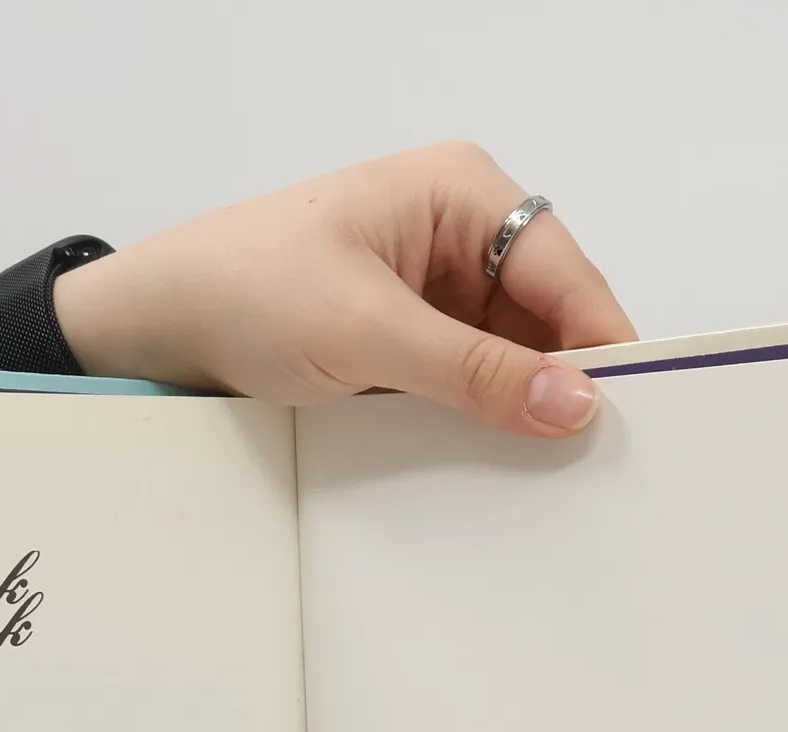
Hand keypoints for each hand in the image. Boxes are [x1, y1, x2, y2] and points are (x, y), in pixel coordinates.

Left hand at [0, 143, 635, 437]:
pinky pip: (466, 383)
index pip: (567, 274)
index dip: (603, 349)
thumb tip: (574, 405)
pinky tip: (491, 469)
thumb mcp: (367, 333)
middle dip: (562, 386)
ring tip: (546, 482)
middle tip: (591, 470)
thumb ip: (475, 371)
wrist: (155, 325)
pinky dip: (478, 422)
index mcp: (462, 194)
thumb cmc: (247, 291)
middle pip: (548, 319)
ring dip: (518, 412)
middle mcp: (460, 234)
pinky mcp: (405, 341)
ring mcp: (432, 291)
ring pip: (510, 359)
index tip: (632, 426)